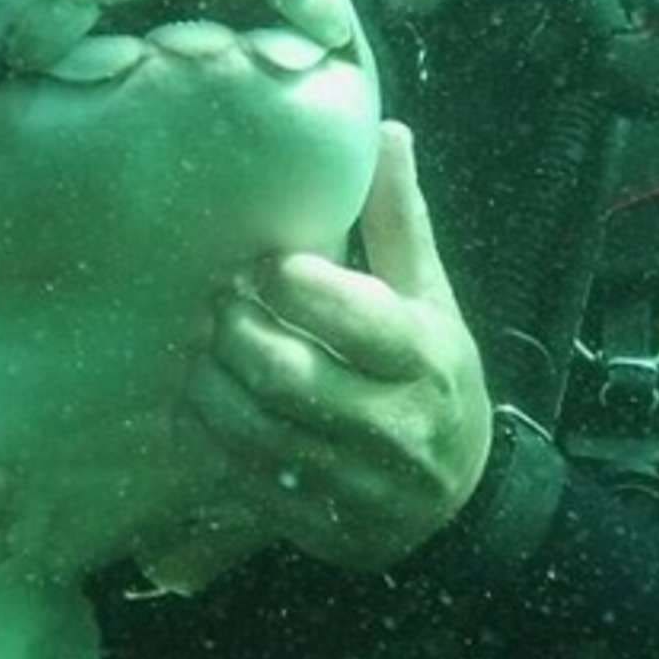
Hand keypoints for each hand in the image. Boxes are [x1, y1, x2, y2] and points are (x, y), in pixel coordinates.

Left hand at [186, 121, 491, 569]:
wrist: (461, 501)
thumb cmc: (433, 377)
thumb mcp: (431, 298)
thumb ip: (398, 221)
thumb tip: (384, 130)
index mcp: (426, 358)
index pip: (352, 315)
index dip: (289, 282)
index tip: (260, 262)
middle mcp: (397, 426)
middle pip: (287, 376)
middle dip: (234, 333)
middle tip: (212, 306)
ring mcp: (359, 486)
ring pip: (256, 434)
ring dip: (209, 389)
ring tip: (196, 355)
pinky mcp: (323, 528)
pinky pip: (246, 486)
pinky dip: (212, 444)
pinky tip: (198, 410)